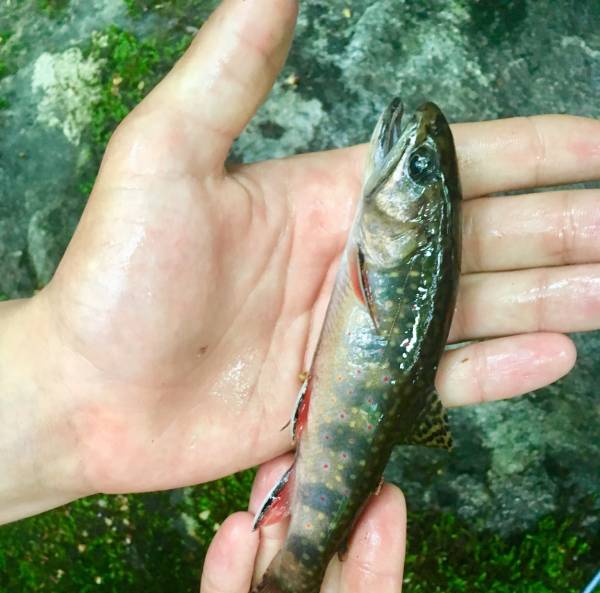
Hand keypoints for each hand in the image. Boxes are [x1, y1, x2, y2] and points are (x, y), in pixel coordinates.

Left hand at [3, 0, 599, 519]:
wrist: (90, 395)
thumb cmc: (116, 279)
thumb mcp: (166, 157)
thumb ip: (232, 73)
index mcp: (331, 198)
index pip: (458, 167)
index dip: (538, 154)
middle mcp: (358, 264)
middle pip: (488, 240)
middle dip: (569, 232)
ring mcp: (358, 336)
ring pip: (477, 311)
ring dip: (554, 300)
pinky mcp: (348, 399)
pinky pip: (437, 383)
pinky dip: (496, 371)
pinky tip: (551, 357)